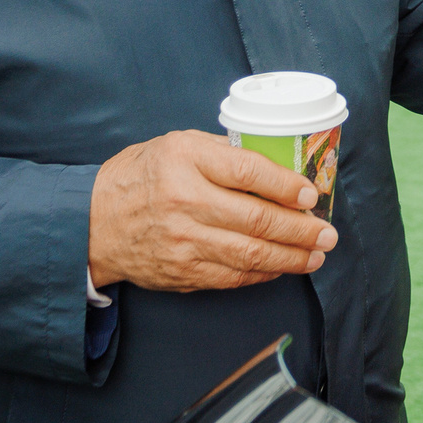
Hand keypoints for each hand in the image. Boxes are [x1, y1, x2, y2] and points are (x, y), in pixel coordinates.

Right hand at [88, 130, 336, 291]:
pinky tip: (283, 266)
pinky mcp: (183, 272)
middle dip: (302, 229)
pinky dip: (264, 273)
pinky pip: (234, 276)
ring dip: (292, 257)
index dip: (287, 186)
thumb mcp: (177, 145)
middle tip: (328, 233)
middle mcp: (185, 201)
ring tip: (316, 254)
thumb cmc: (142, 176)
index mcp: (186, 160)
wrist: (94, 222)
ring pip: (251, 254)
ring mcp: (184, 242)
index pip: (249, 172)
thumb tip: (279, 165)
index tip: (311, 195)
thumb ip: (223, 152)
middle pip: (257, 219)